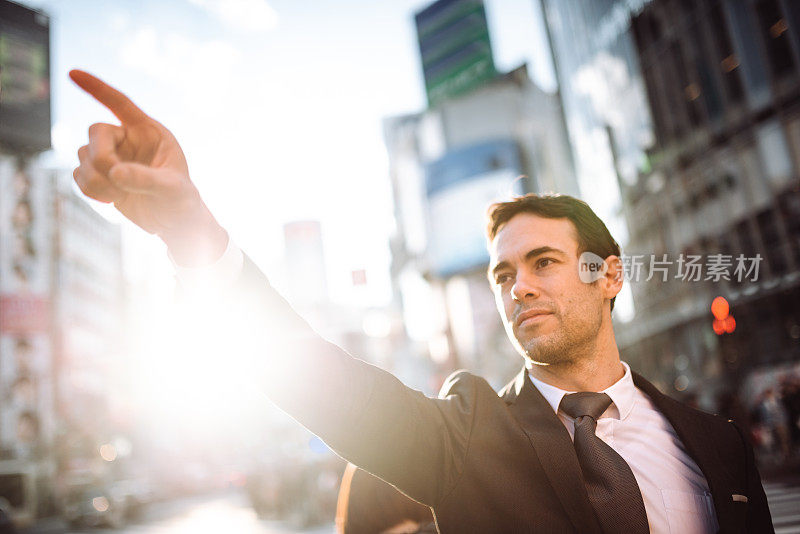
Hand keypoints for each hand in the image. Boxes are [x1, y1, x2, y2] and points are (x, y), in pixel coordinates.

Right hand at [70, 69, 226, 265]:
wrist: (175, 223)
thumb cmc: (182, 201)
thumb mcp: (173, 189)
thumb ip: (146, 179)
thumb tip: (115, 172)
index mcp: (149, 132)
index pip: (120, 103)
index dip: (97, 88)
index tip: (73, 73)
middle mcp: (128, 140)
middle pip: (96, 132)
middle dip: (101, 157)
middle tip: (115, 179)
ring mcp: (112, 157)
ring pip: (83, 156)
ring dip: (96, 180)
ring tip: (120, 196)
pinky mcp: (100, 176)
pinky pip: (78, 176)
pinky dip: (90, 190)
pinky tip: (112, 200)